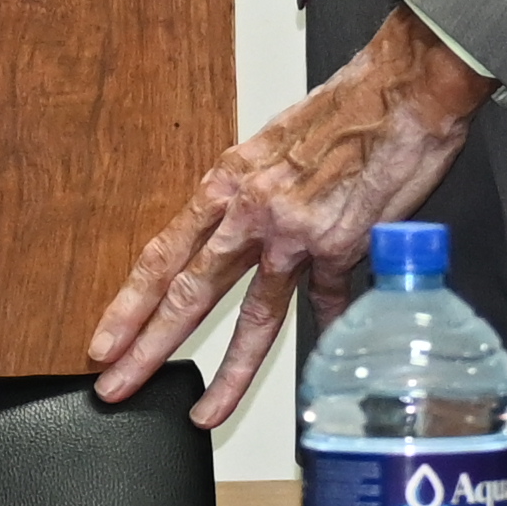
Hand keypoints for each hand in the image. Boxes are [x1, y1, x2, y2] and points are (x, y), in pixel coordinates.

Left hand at [85, 9, 495, 426]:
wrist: (402, 93)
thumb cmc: (342, 112)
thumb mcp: (272, 146)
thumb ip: (249, 196)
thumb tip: (235, 232)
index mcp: (228, 185)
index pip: (162, 256)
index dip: (128, 304)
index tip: (104, 340)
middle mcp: (252, 213)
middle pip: (188, 293)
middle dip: (148, 347)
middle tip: (116, 385)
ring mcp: (296, 235)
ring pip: (254, 318)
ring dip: (227, 372)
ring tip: (205, 412)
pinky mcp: (342, 249)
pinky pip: (326, 305)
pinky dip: (325, 330)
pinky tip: (319, 360)